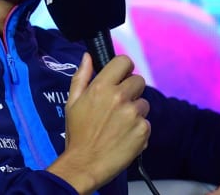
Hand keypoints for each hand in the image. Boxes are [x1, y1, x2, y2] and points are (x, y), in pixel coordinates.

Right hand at [47, 53, 149, 194]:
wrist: (85, 164)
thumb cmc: (77, 133)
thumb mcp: (72, 102)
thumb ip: (82, 76)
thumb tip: (88, 56)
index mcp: (101, 87)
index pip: (124, 61)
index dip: (124, 69)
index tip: (120, 78)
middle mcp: (120, 97)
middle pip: (138, 81)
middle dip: (131, 90)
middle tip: (118, 105)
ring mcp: (134, 114)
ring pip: (144, 103)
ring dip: (135, 111)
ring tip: (119, 124)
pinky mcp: (143, 130)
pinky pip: (146, 122)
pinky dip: (138, 129)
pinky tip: (124, 136)